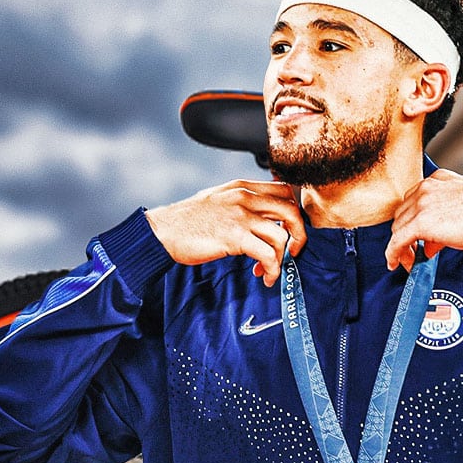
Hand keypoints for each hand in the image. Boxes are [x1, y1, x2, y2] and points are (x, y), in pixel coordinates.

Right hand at [145, 180, 305, 285]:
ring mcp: (240, 216)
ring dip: (282, 258)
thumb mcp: (219, 199)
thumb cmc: (188, 220)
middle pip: (291, 211)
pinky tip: (265, 276)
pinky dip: (272, 269)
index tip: (290, 230)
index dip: (294, 211)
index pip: (285, 191)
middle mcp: (244, 197)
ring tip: (270, 271)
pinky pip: (267, 254)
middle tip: (292, 252)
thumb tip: (266, 218)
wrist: (163, 232)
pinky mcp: (234, 237)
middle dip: (299, 235)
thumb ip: (243, 202)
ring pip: (281, 236)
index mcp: (242, 186)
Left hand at [385, 170, 462, 270]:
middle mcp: (426, 187)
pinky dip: (393, 253)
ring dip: (401, 245)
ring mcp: (422, 203)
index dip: (412, 219)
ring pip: (398, 227)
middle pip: (403, 213)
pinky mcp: (421, 222)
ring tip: (410, 260)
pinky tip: (395, 263)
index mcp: (438, 179)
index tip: (417, 235)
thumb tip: (430, 244)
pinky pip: (398, 240)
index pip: (414, 199)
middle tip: (414, 251)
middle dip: (406, 233)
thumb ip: (443, 220)